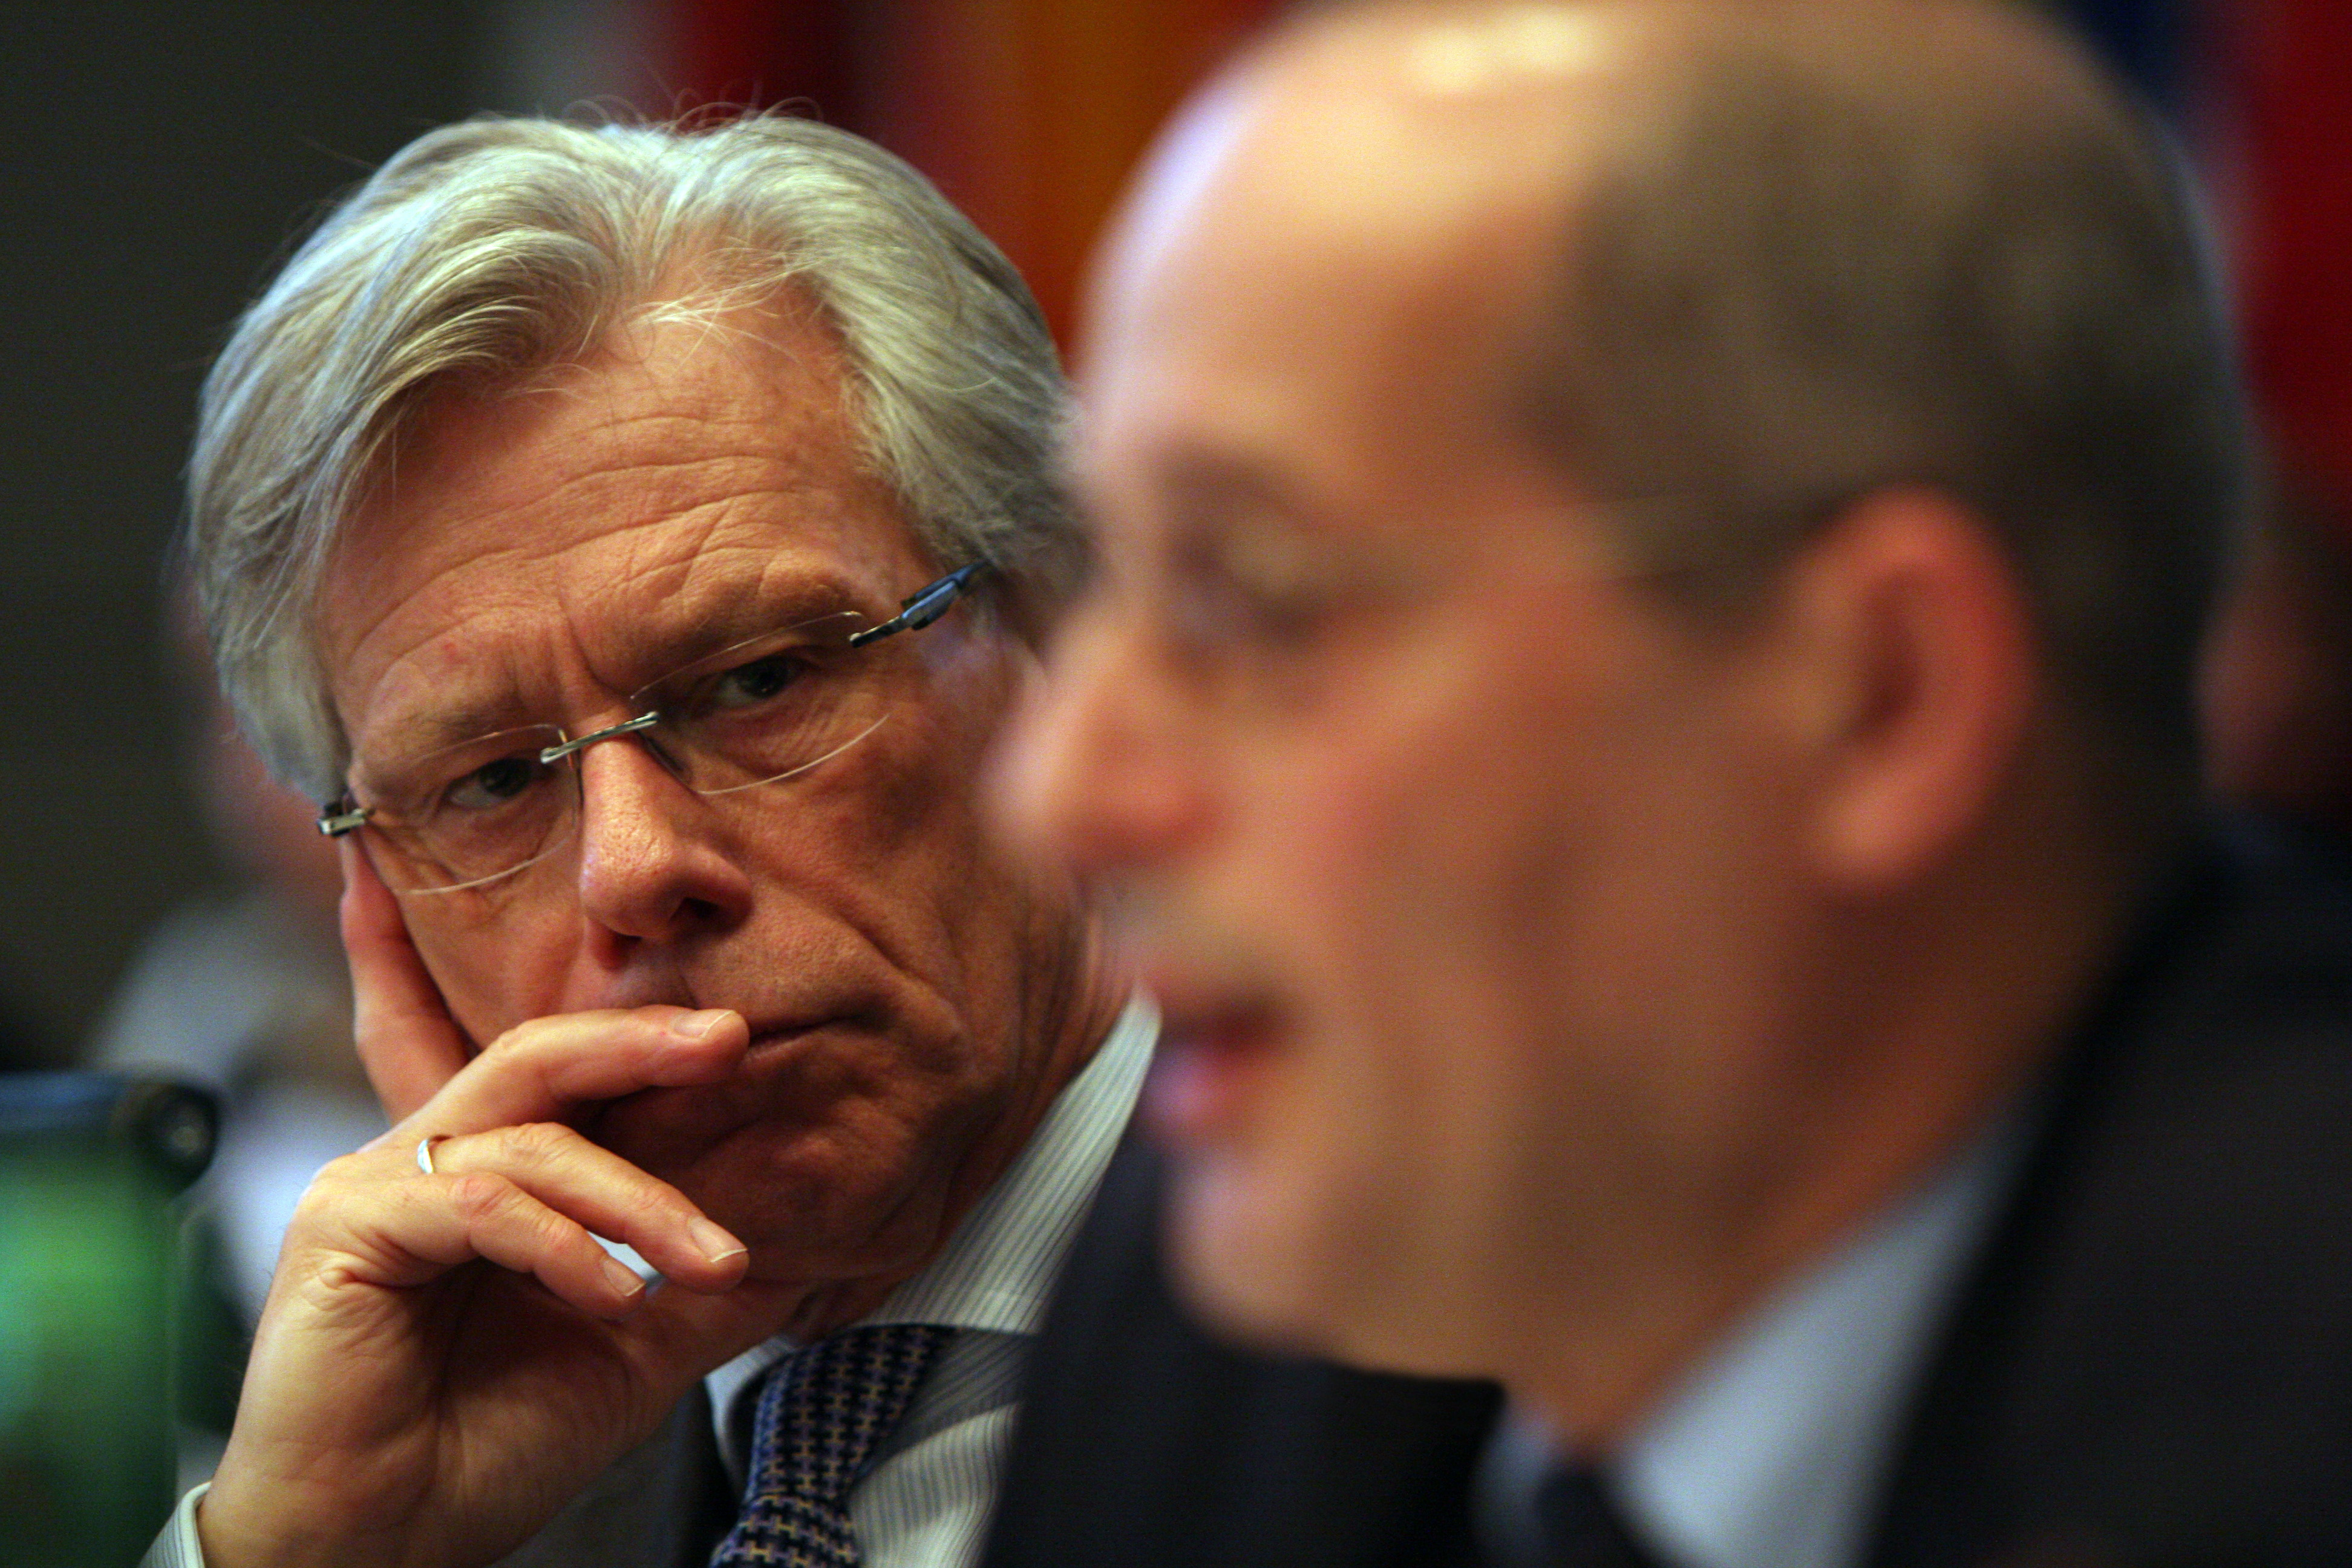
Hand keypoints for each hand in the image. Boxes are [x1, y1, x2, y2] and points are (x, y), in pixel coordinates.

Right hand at [195, 844, 793, 1567]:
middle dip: (641, 1043)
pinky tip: (616, 1296)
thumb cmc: (489, 1450)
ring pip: (533, 1143)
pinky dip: (563, 1244)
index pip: (577, 1082)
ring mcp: (376, 1184)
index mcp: (490, 1176)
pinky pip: (477, 1204)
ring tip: (713, 1264)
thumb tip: (817, 1240)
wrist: (389, 1547)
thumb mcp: (635, 1355)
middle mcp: (427, 1161)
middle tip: (729, 1040)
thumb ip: (704, 1290)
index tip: (748, 1043)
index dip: (655, 1050)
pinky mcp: (340, 1225)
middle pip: (542, 1059)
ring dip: (640, 1201)